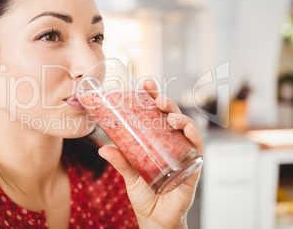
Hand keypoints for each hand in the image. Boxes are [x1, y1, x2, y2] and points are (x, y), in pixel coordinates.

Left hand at [98, 78, 203, 228]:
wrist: (156, 218)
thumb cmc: (145, 194)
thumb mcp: (129, 174)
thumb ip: (120, 161)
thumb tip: (102, 147)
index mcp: (156, 140)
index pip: (155, 113)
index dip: (152, 97)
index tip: (145, 84)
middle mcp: (172, 143)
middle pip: (172, 116)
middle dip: (166, 102)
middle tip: (156, 97)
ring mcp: (183, 152)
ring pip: (186, 127)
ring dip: (179, 117)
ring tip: (168, 116)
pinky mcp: (194, 166)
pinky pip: (197, 147)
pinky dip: (194, 135)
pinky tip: (186, 129)